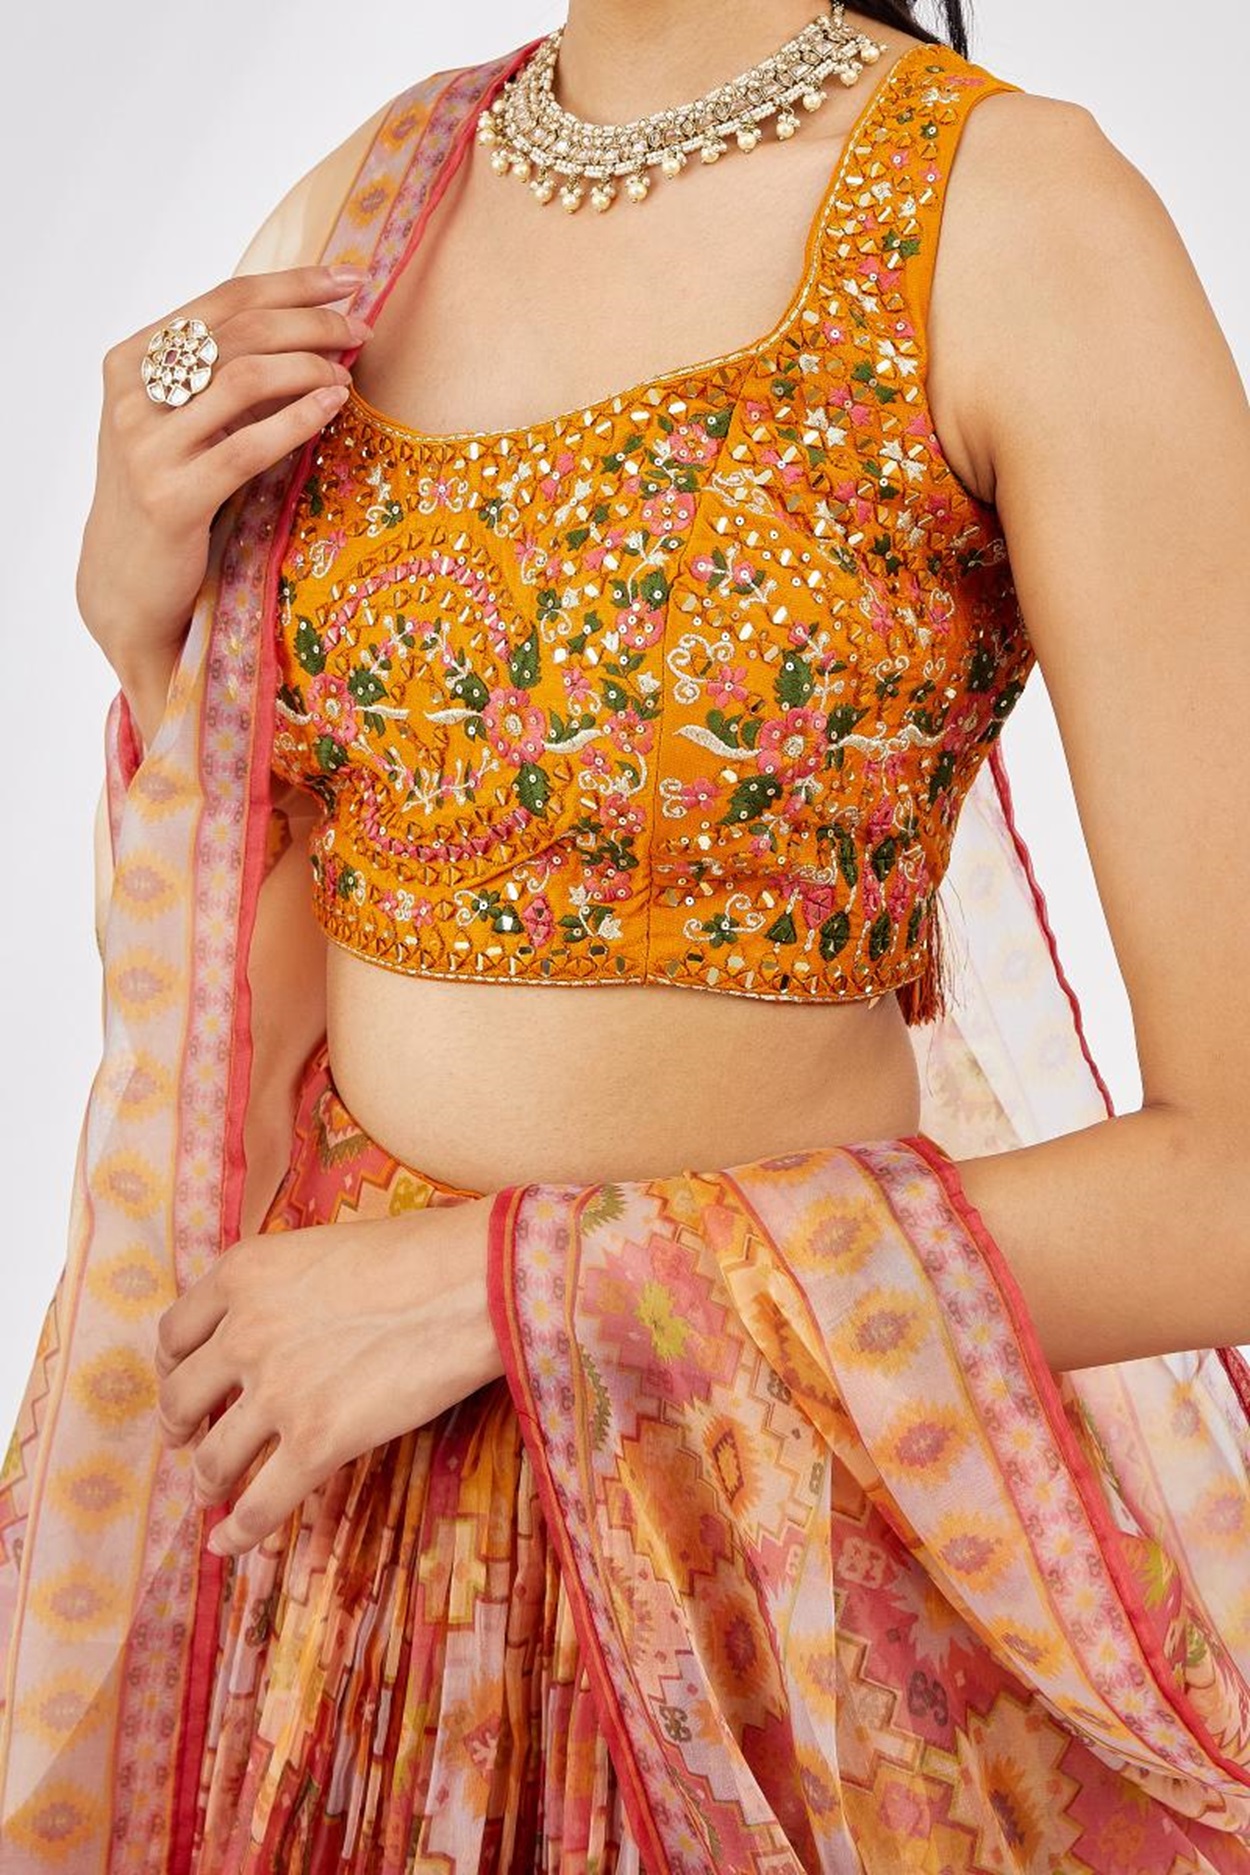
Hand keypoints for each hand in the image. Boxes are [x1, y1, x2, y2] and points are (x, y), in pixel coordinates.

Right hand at [77, 262, 373, 737]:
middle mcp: (133, 397)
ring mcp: (149, 448)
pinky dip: (297, 419)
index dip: (291, 284)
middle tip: (360, 328)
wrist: (127, 579)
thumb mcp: (184, 422)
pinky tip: (331, 405)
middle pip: (240, 333)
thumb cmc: (169, 490)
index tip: (347, 279)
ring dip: (309, 366)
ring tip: (347, 371)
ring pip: (244, 380)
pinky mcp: (174, 499)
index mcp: (130, 361)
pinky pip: (248, 447)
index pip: (222, 300)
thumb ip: (222, 376)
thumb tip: (308, 326)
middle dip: (312, 323)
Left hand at [154, 1195, 502, 1558]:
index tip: (184, 1384)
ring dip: (208, 1482)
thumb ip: (280, 1287)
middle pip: (179, 1399)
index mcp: (242, 1274)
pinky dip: (238, 1532)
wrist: (474, 1281)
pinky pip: (260, 1504)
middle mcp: (244, 1332)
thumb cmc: (419, 1253)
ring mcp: (278, 1391)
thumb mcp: (323, 1246)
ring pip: (213, 1459)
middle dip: (181, 1428)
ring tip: (215, 1494)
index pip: (174, 1334)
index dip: (172, 1369)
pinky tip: (229, 1544)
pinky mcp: (318, 1442)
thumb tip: (277, 1324)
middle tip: (192, 1440)